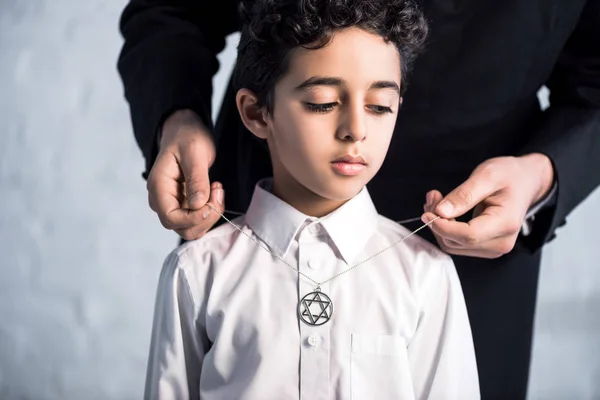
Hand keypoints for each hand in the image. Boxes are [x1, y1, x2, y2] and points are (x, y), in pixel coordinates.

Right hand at [146, 109, 224, 239]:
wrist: (185, 131)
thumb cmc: (187, 137)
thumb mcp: (195, 152)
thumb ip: (196, 179)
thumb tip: (197, 205)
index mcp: (158, 187)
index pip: (171, 218)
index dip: (193, 218)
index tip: (211, 202)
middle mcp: (162, 200)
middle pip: (182, 227)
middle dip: (205, 217)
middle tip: (218, 191)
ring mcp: (173, 204)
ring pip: (191, 227)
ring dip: (209, 215)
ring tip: (217, 189)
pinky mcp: (184, 205)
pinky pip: (198, 219)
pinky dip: (210, 211)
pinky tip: (215, 192)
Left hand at [421, 154, 553, 257]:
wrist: (526, 181)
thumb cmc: (510, 176)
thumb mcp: (487, 175)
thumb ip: (464, 195)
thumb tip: (441, 212)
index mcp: (505, 223)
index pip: (468, 235)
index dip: (443, 226)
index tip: (428, 212)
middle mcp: (501, 242)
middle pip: (456, 242)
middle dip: (437, 221)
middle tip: (433, 196)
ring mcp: (493, 248)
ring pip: (452, 245)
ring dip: (438, 225)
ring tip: (437, 200)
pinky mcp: (484, 247)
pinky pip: (456, 243)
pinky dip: (445, 229)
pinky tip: (444, 211)